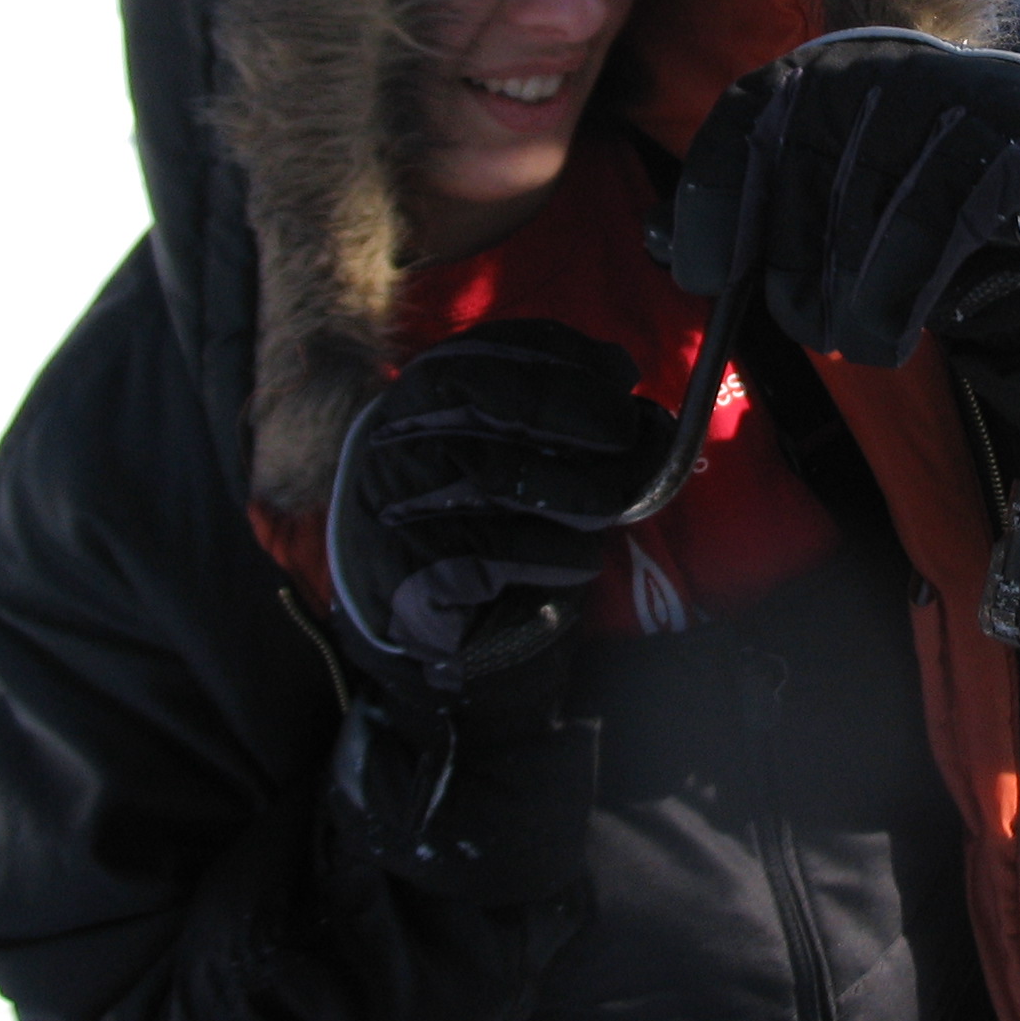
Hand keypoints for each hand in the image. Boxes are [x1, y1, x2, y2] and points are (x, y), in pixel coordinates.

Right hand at [324, 319, 672, 898]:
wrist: (452, 665)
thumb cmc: (496, 549)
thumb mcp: (518, 466)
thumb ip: (556, 421)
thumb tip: (625, 379)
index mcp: (414, 408)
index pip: (483, 355)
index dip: (560, 358)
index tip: (619, 374)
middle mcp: (390, 448)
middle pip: (490, 401)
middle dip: (576, 412)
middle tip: (629, 435)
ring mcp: (391, 511)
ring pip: (495, 471)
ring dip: (577, 485)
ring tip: (612, 503)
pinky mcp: (407, 579)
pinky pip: (493, 551)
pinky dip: (552, 554)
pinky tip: (575, 562)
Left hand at [671, 30, 1019, 366]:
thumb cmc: (916, 199)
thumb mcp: (827, 198)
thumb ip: (749, 214)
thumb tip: (661, 243)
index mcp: (820, 72)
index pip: (746, 118)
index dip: (714, 198)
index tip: (705, 275)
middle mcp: (877, 65)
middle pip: (807, 174)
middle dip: (799, 271)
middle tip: (810, 328)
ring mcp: (951, 89)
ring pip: (876, 206)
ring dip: (860, 296)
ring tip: (859, 343)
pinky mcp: (1019, 129)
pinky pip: (946, 218)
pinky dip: (913, 286)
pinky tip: (900, 327)